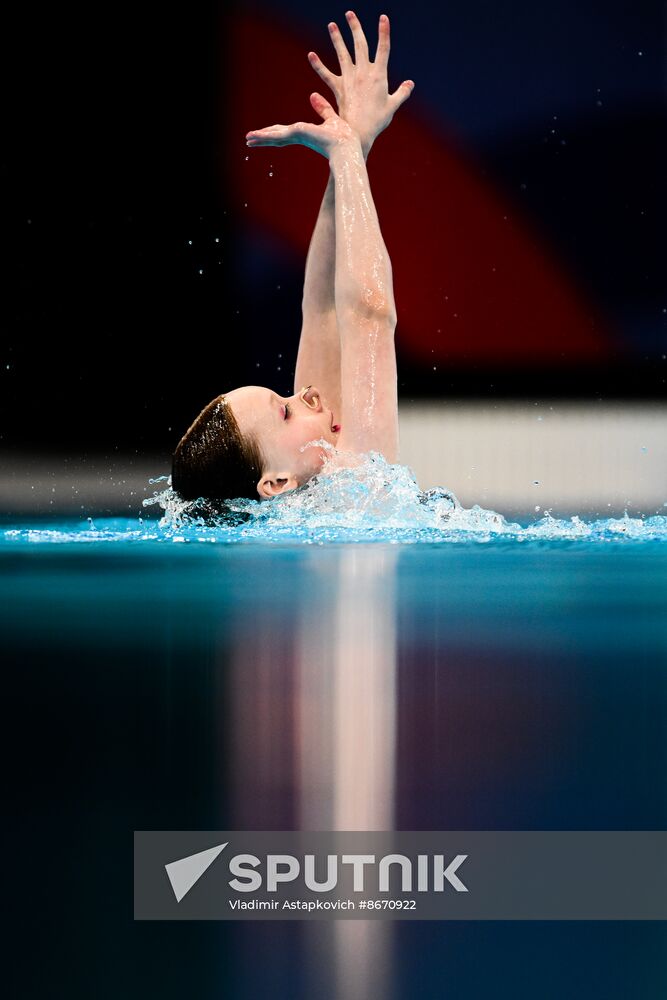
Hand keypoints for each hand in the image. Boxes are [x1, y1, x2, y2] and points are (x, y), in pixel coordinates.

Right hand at [246, 92, 360, 159]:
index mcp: (306, 133)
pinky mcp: (296, 134)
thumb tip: (313, 95)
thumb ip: (322, 108)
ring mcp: (296, 136)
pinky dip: (263, 137)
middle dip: (264, 138)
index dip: (276, 133)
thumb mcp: (330, 118)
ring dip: (260, 138)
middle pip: (277, 136)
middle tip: (250, 140)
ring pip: (274, 137)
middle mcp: (299, 136)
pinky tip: (253, 137)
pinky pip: (276, 135)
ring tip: (247, 140)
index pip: (287, 133)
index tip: (266, 134)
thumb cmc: (344, 137)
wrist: (348, 146)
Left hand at [307, 12, 413, 155]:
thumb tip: (410, 84)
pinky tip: (311, 55)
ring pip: (342, 54)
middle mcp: (363, 73)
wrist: (360, 133)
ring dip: (336, 38)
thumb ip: (402, 93)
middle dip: (355, 28)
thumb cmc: (378, 121)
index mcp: (379, 75)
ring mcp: (349, 79)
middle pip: (360, 45)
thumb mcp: (392, 106)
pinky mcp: (338, 88)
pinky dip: (318, 65)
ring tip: (331, 25)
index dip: (384, 32)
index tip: (383, 18)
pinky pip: (326, 74)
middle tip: (349, 14)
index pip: (383, 49)